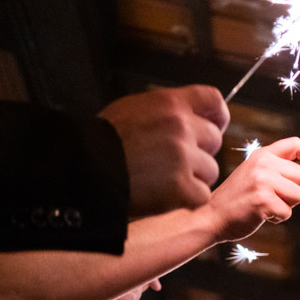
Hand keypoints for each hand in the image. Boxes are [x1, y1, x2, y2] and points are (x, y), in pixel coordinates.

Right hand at [98, 85, 229, 217]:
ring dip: (194, 177)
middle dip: (200, 152)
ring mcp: (183, 157)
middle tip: (174, 161)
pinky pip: (202, 195)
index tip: (215, 125)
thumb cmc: (101, 141)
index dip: (216, 115)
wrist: (82, 169)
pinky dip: (187, 199)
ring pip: (211, 170)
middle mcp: (181, 127)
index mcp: (169, 103)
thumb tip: (190, 118)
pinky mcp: (182, 188)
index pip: (213, 100)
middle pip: (214, 140)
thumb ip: (165, 112)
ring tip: (163, 179)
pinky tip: (164, 195)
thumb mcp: (132, 110)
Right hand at [200, 137, 299, 242]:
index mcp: (262, 154)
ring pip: (299, 195)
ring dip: (287, 205)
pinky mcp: (263, 200)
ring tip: (265, 205)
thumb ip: (277, 167)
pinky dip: (278, 218)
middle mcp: (263, 164)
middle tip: (272, 196)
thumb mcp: (254, 173)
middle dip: (294, 191)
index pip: (295, 144)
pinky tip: (260, 214)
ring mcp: (263, 181)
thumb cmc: (237, 198)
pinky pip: (288, 212)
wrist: (211, 216)